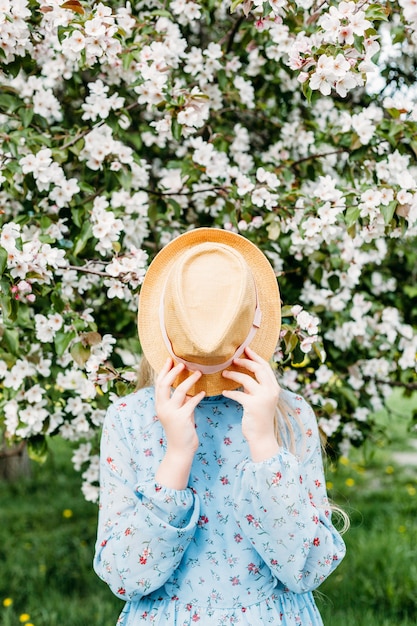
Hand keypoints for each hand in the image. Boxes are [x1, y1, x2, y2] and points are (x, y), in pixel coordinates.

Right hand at [155, 358, 204, 457]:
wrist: (180, 450)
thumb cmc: (181, 430)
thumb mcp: (179, 412)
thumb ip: (182, 401)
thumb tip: (189, 390)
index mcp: (160, 405)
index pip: (159, 384)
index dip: (164, 370)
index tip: (170, 359)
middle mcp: (162, 408)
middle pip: (164, 384)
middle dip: (173, 372)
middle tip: (183, 363)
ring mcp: (171, 413)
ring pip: (179, 391)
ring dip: (190, 380)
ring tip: (199, 373)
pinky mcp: (181, 418)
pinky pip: (190, 402)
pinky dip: (197, 396)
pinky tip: (204, 392)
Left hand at [222, 347, 280, 461]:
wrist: (262, 437)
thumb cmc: (259, 417)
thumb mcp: (260, 399)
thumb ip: (255, 387)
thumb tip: (244, 374)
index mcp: (274, 387)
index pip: (266, 366)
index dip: (255, 356)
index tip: (246, 349)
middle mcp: (271, 391)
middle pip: (258, 369)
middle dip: (245, 361)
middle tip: (233, 359)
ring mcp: (263, 398)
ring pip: (247, 379)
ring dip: (233, 375)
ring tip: (224, 373)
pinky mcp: (253, 406)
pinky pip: (238, 394)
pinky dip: (230, 392)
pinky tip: (224, 392)